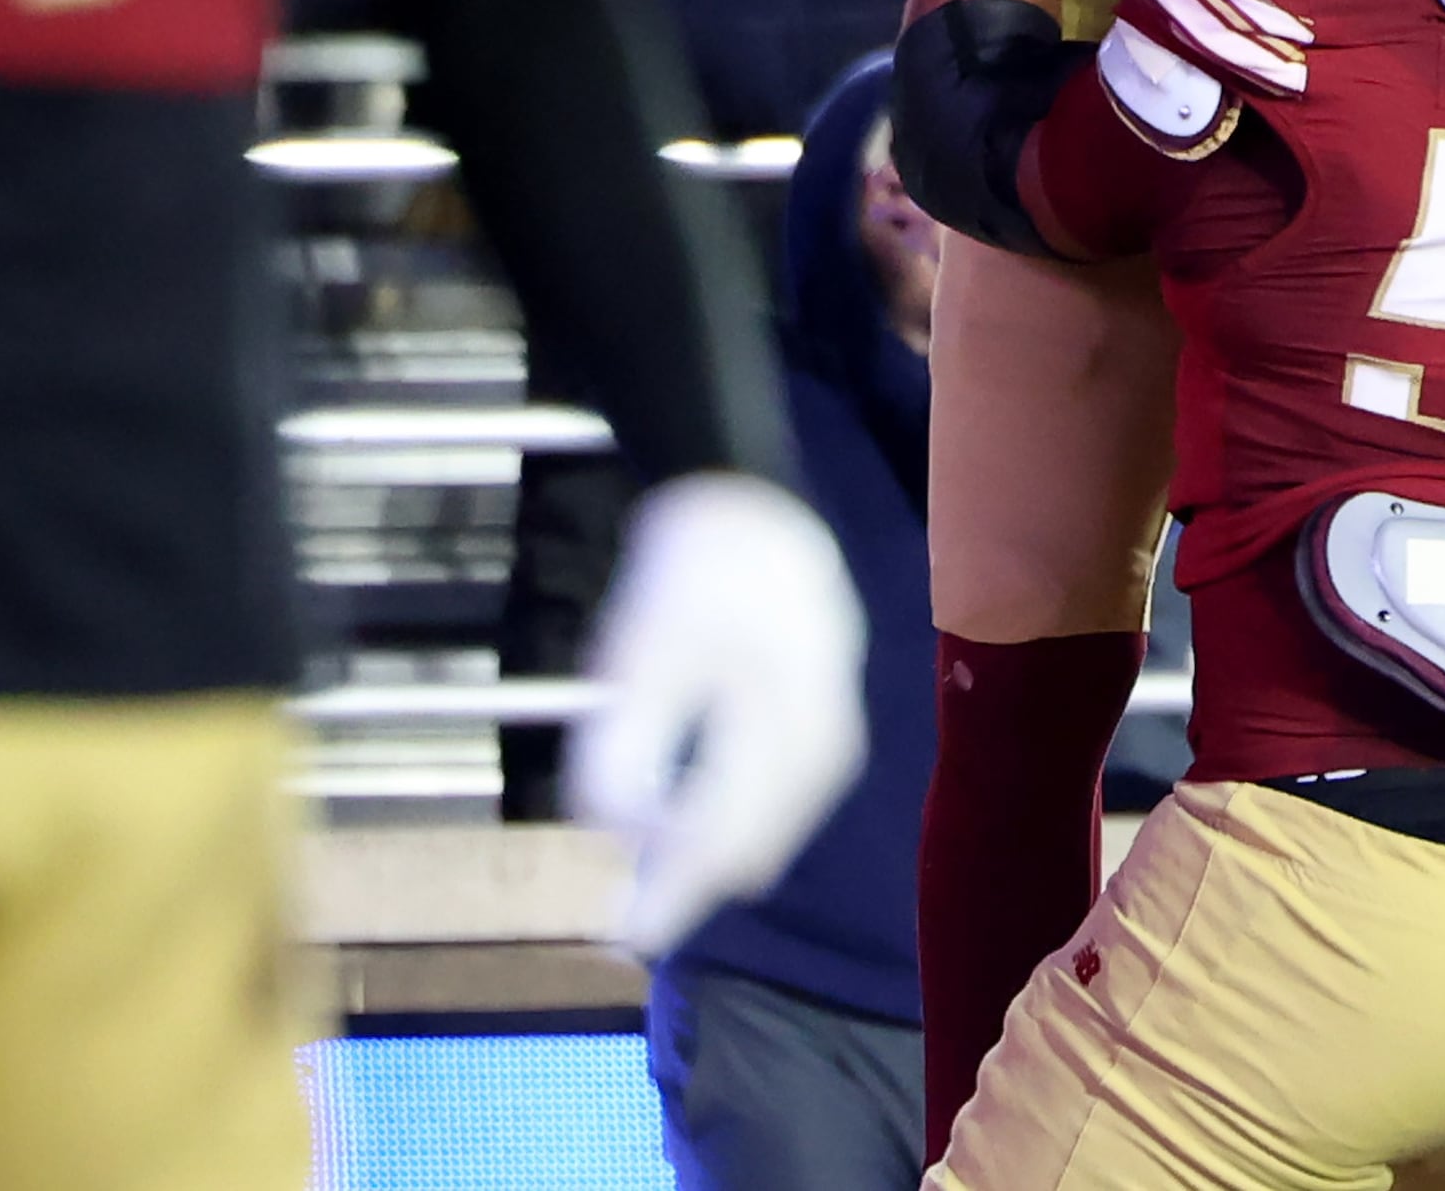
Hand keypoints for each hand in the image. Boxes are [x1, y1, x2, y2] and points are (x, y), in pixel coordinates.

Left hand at [570, 472, 867, 957]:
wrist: (759, 509)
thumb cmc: (692, 570)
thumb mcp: (637, 654)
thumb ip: (624, 746)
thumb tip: (613, 834)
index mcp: (778, 721)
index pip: (719, 838)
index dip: (669, 895)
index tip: (622, 936)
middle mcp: (821, 746)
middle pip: (750, 848)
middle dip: (687, 888)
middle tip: (624, 921)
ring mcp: (831, 742)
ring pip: (767, 834)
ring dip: (708, 863)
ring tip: (647, 887)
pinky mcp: (825, 734)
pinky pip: (778, 807)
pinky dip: (732, 831)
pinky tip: (687, 836)